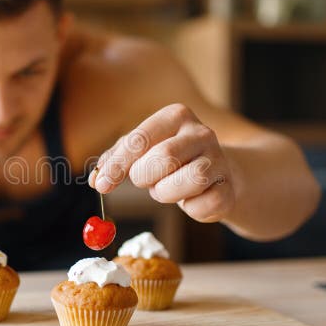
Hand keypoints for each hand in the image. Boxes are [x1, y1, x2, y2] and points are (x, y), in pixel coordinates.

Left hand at [89, 103, 235, 222]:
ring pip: (190, 179)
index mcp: (175, 116)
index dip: (118, 165)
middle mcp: (201, 132)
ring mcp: (219, 159)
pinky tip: (190, 199)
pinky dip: (190, 209)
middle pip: (164, 157)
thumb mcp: (141, 150)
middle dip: (146, 177)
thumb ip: (116, 160)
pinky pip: (203, 205)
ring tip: (167, 188)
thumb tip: (96, 179)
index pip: (140, 139)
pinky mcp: (228, 188)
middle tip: (146, 180)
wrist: (217, 173)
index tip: (102, 185)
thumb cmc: (172, 159)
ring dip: (167, 192)